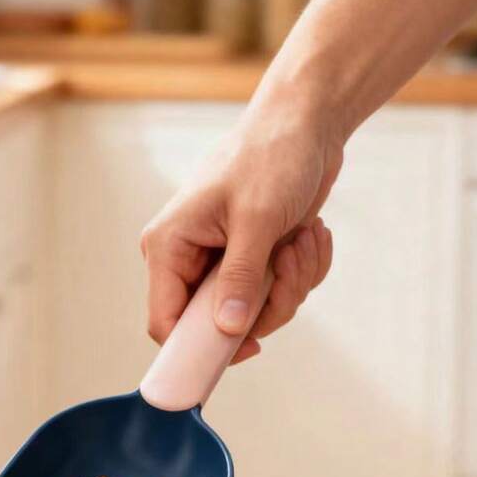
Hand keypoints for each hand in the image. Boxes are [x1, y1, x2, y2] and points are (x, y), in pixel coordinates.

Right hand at [141, 99, 340, 363]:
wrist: (306, 125)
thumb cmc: (271, 156)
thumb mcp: (257, 219)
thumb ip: (240, 278)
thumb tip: (227, 330)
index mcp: (170, 246)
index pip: (166, 322)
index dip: (198, 349)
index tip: (247, 351)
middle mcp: (191, 259)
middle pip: (222, 325)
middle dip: (269, 301)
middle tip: (288, 265)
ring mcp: (225, 262)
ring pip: (259, 313)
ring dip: (293, 281)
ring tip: (302, 238)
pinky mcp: (256, 261)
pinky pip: (282, 294)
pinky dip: (304, 269)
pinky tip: (310, 234)